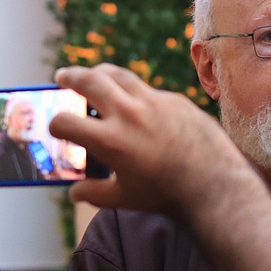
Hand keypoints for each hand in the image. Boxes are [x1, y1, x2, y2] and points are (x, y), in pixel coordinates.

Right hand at [48, 64, 254, 220]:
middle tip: (62, 77)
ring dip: (100, 72)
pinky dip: (133, 91)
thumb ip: (95, 193)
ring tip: (92, 74)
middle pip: (89, 82)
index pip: (66, 121)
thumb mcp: (125, 198)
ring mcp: (153, 102)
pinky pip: (147, 89)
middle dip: (71, 77)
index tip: (56, 127)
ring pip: (119, 74)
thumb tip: (75, 192)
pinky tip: (133, 101)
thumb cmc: (167, 196)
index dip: (55, 124)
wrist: (214, 184)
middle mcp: (127, 114)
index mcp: (109, 140)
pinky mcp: (175, 99)